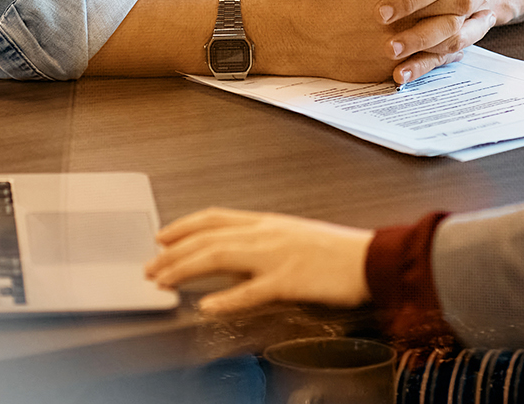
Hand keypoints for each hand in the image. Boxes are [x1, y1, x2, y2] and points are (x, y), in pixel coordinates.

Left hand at [144, 207, 372, 313]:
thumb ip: (262, 241)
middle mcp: (266, 233)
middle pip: (207, 238)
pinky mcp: (289, 281)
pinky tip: (207, 306)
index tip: (160, 237)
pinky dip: (226, 298)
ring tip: (164, 282)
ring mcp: (276, 256)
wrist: (372, 258)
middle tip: (151, 268)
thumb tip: (232, 252)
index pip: (214, 217)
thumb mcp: (292, 236)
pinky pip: (251, 290)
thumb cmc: (337, 251)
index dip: (182, 226)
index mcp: (267, 222)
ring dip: (185, 269)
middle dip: (172, 253)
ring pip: (218, 256)